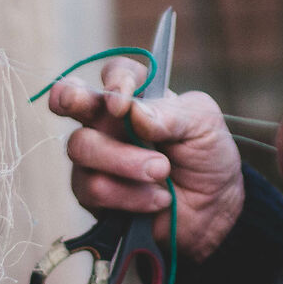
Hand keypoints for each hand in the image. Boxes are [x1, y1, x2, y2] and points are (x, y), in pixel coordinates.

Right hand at [48, 57, 245, 261]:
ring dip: (124, 162)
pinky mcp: (93, 193)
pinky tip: (158, 199)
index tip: (123, 105)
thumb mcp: (204, 125)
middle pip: (72, 99)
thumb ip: (172, 114)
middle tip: (82, 105)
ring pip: (82, 147)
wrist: (213, 210)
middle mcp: (109, 121)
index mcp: (138, 96)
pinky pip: (93, 188)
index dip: (114, 82)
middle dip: (69, 98)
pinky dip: (130, 195)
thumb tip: (134, 113)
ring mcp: (96, 157)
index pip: (116, 73)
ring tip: (162, 172)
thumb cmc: (207, 157)